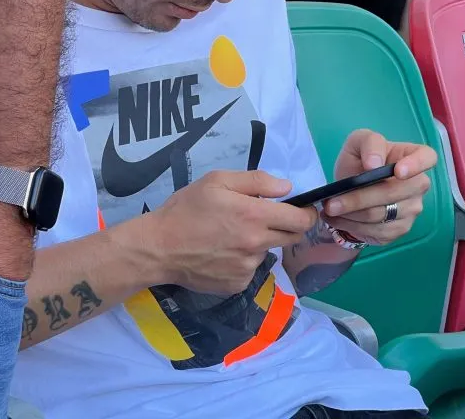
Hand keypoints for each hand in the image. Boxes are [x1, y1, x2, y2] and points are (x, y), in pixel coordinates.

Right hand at [145, 170, 317, 295]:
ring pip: (267, 252)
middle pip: (292, 238)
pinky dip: (242, 260)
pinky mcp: (237, 284)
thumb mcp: (217, 180)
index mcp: (254, 216)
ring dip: (259, 243)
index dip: (306, 213)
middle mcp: (257, 244)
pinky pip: (250, 269)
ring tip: (230, 236)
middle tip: (263, 219)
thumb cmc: (186, 209)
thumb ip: (257, 181)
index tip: (302, 209)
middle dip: (287, 226)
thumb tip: (287, 188)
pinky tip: (221, 253)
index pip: (300, 219)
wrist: (158, 247)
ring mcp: (248, 268)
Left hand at [321, 130, 434, 245]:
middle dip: (359, 198)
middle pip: (394, 193)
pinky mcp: (400, 230)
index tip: (397, 172)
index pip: (428, 158)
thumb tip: (374, 164)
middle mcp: (419, 184)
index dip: (416, 165)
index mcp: (414, 156)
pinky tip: (339, 219)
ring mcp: (412, 209)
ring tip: (330, 209)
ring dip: (351, 214)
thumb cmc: (359, 161)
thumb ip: (369, 144)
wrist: (350, 190)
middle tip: (331, 202)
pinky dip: (353, 226)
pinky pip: (377, 231)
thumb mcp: (358, 143)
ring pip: (382, 215)